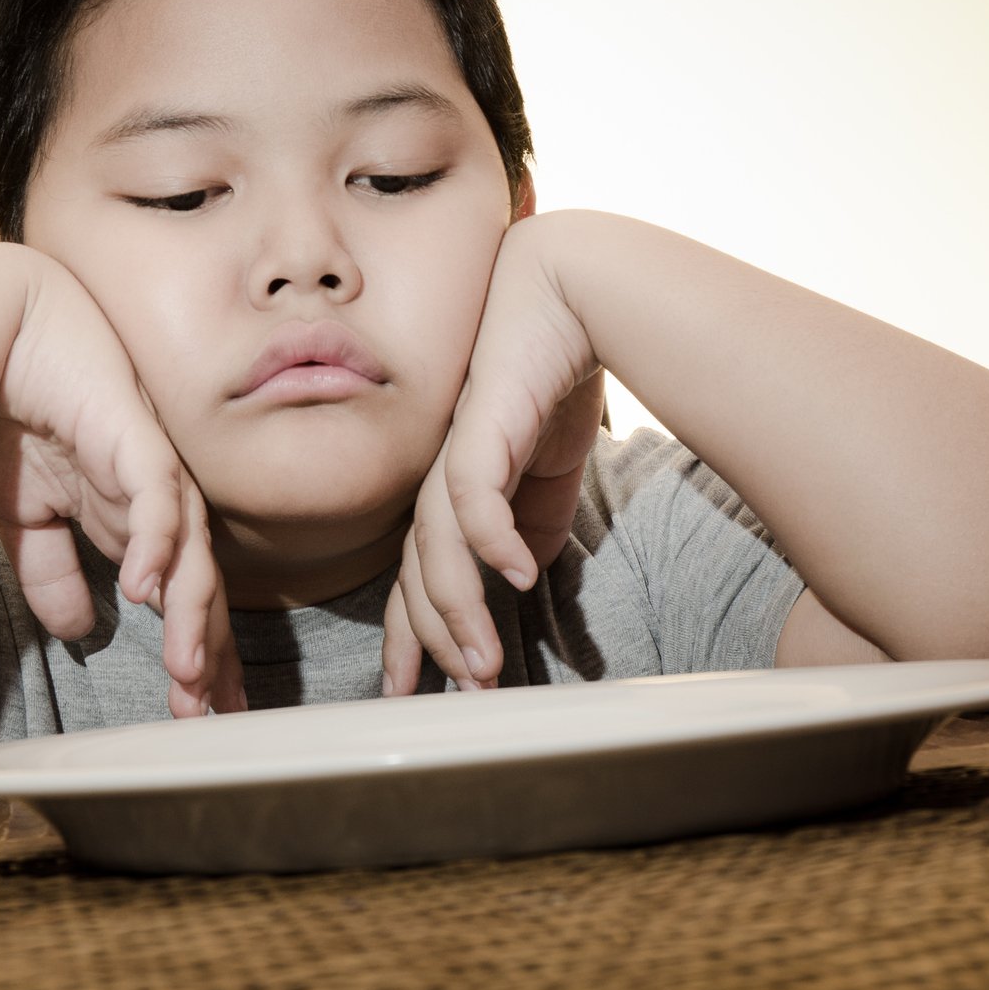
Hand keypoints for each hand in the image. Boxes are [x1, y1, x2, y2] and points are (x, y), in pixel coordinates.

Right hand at [0, 252, 244, 715]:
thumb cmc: (15, 408)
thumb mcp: (28, 512)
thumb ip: (52, 570)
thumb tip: (77, 629)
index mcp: (137, 518)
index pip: (182, 596)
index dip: (194, 653)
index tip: (199, 712)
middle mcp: (159, 499)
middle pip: (201, 589)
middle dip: (207, 656)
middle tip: (208, 717)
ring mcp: (153, 467)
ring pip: (192, 554)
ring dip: (189, 618)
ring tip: (188, 674)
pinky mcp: (135, 437)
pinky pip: (158, 498)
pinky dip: (157, 546)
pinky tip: (146, 593)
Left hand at [381, 218, 602, 693]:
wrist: (572, 290)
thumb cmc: (554, 371)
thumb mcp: (544, 467)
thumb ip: (528, 521)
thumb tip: (518, 575)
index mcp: (448, 485)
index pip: (419, 574)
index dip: (419, 634)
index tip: (424, 688)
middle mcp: (436, 474)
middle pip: (415, 576)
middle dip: (431, 643)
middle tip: (452, 699)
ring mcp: (449, 451)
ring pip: (434, 550)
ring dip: (458, 613)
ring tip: (482, 666)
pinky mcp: (476, 426)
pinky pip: (470, 496)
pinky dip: (489, 541)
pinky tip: (513, 580)